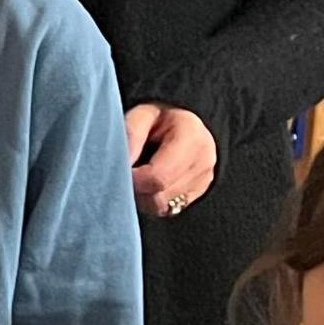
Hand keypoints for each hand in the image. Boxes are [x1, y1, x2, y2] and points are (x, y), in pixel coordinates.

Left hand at [127, 103, 219, 218]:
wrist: (182, 124)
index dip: (133, 180)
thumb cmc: (158, 119)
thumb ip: (131, 135)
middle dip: (137, 189)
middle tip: (125, 173)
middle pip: (160, 196)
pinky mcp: (198, 192)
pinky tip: (149, 183)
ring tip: (138, 174)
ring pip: (162, 206)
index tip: (119, 172)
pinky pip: (169, 208)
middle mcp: (203, 160)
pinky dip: (153, 199)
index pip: (158, 176)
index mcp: (191, 136)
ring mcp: (203, 179)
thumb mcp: (142, 115)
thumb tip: (121, 163)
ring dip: (143, 196)